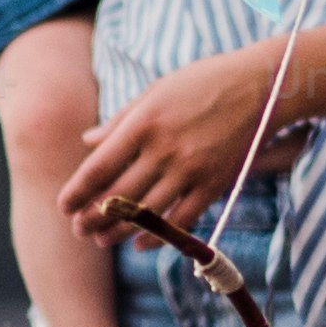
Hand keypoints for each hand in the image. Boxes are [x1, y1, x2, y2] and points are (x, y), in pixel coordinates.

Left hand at [61, 37, 296, 236]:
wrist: (261, 87)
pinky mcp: (215, 184)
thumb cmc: (203, 83)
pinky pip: (181, 220)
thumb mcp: (155, 92)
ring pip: (146, 213)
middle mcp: (163, 149)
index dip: (77, 192)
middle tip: (79, 230)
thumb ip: (120, 121)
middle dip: (93, 218)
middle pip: (118, 196)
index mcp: (143, 123)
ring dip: (119, 231)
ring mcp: (190, 170)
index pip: (99, 168)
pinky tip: (141, 243)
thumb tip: (88, 141)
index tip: (63, 207)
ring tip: (102, 240)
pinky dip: (159, 236)